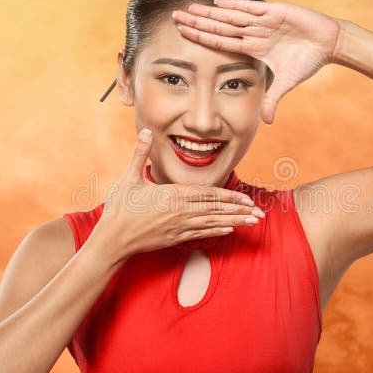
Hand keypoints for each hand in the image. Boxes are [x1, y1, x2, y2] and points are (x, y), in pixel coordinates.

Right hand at [93, 128, 263, 256]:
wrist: (112, 240)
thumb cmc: (119, 209)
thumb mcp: (128, 178)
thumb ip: (140, 154)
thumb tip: (148, 131)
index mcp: (172, 196)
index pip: (207, 195)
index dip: (229, 196)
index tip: (246, 198)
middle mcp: (180, 212)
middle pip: (215, 210)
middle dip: (239, 210)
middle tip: (259, 212)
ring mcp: (178, 228)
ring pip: (212, 224)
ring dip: (234, 222)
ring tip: (252, 222)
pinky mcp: (174, 239)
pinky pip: (201, 235)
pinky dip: (216, 231)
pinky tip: (229, 230)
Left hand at [172, 0, 342, 123]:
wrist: (329, 43)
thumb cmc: (308, 60)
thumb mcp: (286, 82)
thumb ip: (273, 99)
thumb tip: (267, 122)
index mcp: (252, 47)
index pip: (220, 41)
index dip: (201, 37)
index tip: (181, 33)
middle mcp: (253, 32)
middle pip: (219, 26)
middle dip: (197, 22)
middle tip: (175, 16)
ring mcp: (262, 21)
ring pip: (230, 16)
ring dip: (210, 13)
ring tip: (189, 7)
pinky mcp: (275, 12)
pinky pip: (251, 9)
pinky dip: (235, 6)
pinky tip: (218, 4)